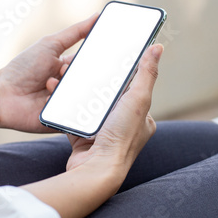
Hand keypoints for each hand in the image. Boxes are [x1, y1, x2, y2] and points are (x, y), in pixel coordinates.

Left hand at [0, 14, 97, 132]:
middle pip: (91, 81)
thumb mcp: (50, 44)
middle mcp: (71, 86)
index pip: (92, 64)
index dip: (98, 60)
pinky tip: (46, 98)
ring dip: (67, 88)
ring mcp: (68, 103)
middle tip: (62, 71)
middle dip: (78, 74)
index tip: (103, 57)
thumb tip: (96, 16)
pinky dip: (63, 104)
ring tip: (48, 84)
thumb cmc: (22, 68)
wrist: (2, 95)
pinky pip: (76, 114)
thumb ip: (75, 32)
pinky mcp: (64, 119)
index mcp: (70, 68)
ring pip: (85, 97)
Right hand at [21, 43, 163, 217]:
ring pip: (89, 106)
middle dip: (94, 83)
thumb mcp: (139, 99)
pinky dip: (67, 109)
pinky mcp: (84, 139)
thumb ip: (147, 73)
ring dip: (79, 94)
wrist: (96, 170)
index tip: (108, 60)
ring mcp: (104, 134)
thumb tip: (158, 48)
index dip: (121, 74)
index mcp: (142, 118)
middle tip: (81, 67)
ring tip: (68, 78)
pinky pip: (75, 119)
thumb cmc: (122, 137)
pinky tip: (60, 96)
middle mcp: (124, 126)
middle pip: (108, 96)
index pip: (133, 89)